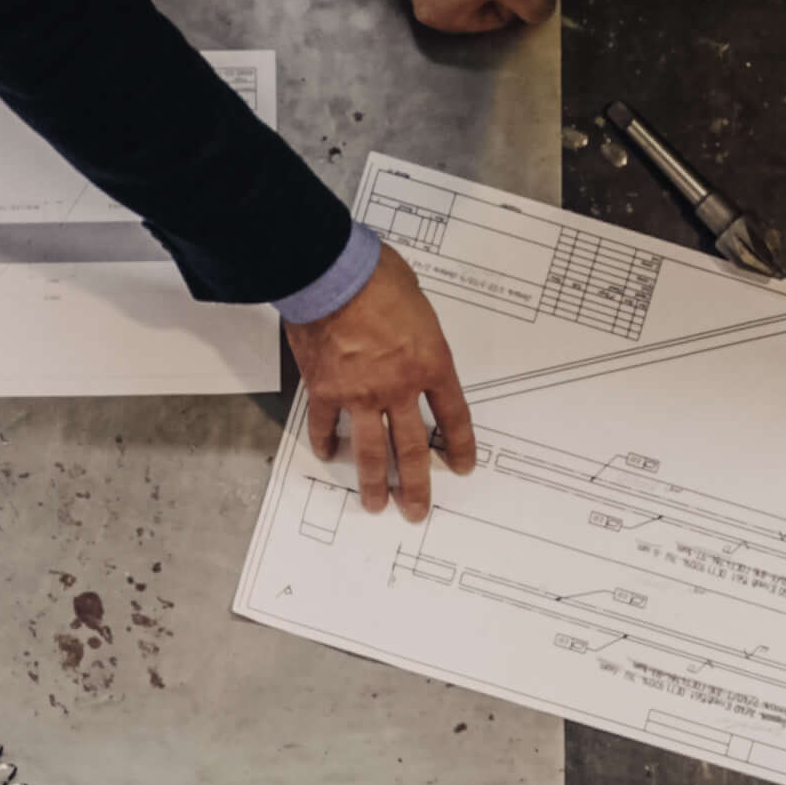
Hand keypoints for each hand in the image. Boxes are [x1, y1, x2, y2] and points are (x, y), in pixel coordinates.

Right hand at [289, 243, 474, 520]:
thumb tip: (413, 341)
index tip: (461, 467)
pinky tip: (328, 456)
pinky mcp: (324, 390)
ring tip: (376, 506)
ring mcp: (359, 394)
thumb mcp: (419, 304)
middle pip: (411, 448)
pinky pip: (324, 425)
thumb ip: (420, 333)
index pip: (453, 417)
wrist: (330, 274)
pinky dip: (325, 443)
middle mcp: (398, 388)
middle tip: (417, 510)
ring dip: (373, 483)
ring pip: (369, 451)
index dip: (460, 446)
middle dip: (416, 485)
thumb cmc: (378, 277)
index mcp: (431, 364)